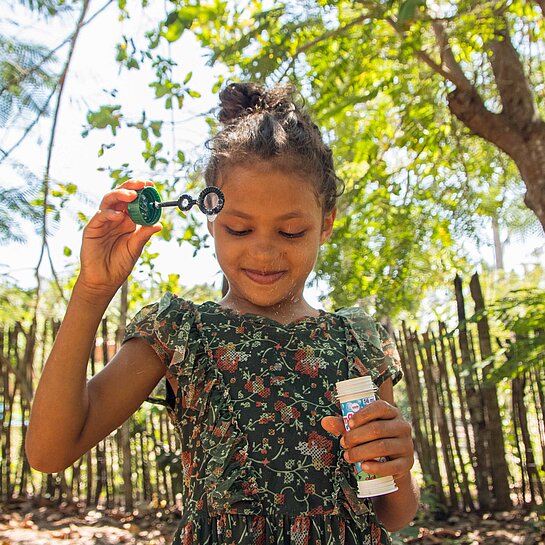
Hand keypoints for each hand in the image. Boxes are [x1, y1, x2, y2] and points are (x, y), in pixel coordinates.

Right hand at [77, 180, 161, 297]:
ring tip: (132, 195)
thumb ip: (144, 235)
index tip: (151, 186)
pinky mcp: (92, 228)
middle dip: (131, 186)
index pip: (133, 200)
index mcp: (127, 220)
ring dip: (120, 195)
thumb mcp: (136, 247)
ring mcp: (103, 221)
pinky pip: (100, 216)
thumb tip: (159, 225)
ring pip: (109, 201)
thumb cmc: (120, 263)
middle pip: (120, 195)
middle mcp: (115, 217)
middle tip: (142, 185)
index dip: (141, 191)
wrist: (105, 279)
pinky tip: (119, 216)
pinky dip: (110, 214)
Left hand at [321, 399, 413, 478]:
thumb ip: (344, 425)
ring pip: (382, 447)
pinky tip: (363, 467)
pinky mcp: (407, 463)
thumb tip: (325, 421)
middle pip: (377, 429)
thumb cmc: (373, 439)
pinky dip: (376, 467)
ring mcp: (407, 445)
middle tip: (343, 443)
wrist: (393, 463)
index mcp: (392, 412)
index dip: (363, 414)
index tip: (349, 423)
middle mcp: (402, 426)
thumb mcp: (360, 429)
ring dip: (361, 452)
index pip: (380, 407)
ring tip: (347, 456)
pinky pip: (392, 466)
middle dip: (356, 437)